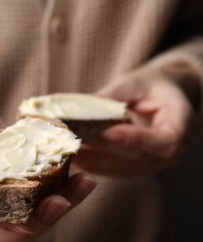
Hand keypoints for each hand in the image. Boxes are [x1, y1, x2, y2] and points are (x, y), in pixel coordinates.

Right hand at [0, 103, 96, 240]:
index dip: (19, 227)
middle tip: (75, 190)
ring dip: (64, 198)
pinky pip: (39, 187)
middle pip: (22, 226)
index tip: (43, 208)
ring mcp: (2, 195)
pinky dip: (60, 180)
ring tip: (86, 180)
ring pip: (36, 210)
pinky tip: (75, 164)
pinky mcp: (16, 179)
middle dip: (51, 213)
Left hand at [74, 66, 198, 175]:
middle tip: (77, 142)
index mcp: (181, 124)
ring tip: (71, 152)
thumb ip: (113, 96)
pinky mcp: (140, 166)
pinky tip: (77, 159)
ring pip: (127, 169)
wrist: (164, 96)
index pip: (165, 140)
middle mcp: (173, 150)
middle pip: (141, 158)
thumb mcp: (136, 82)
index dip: (137, 139)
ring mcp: (156, 162)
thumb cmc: (152, 85)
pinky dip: (97, 166)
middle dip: (106, 151)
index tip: (109, 132)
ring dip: (97, 162)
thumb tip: (78, 109)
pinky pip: (119, 171)